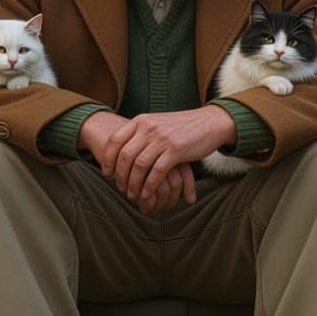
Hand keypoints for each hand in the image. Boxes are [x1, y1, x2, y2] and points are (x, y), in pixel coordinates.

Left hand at [82, 107, 235, 214]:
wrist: (210, 122)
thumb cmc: (182, 127)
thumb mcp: (158, 123)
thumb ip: (141, 133)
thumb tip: (123, 151)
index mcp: (141, 120)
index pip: (115, 140)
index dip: (107, 158)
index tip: (107, 173)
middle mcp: (149, 128)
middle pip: (125, 156)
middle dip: (120, 176)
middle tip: (121, 188)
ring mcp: (162, 139)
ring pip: (139, 166)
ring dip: (134, 184)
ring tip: (133, 195)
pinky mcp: (176, 150)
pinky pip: (157, 172)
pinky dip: (149, 186)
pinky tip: (147, 194)